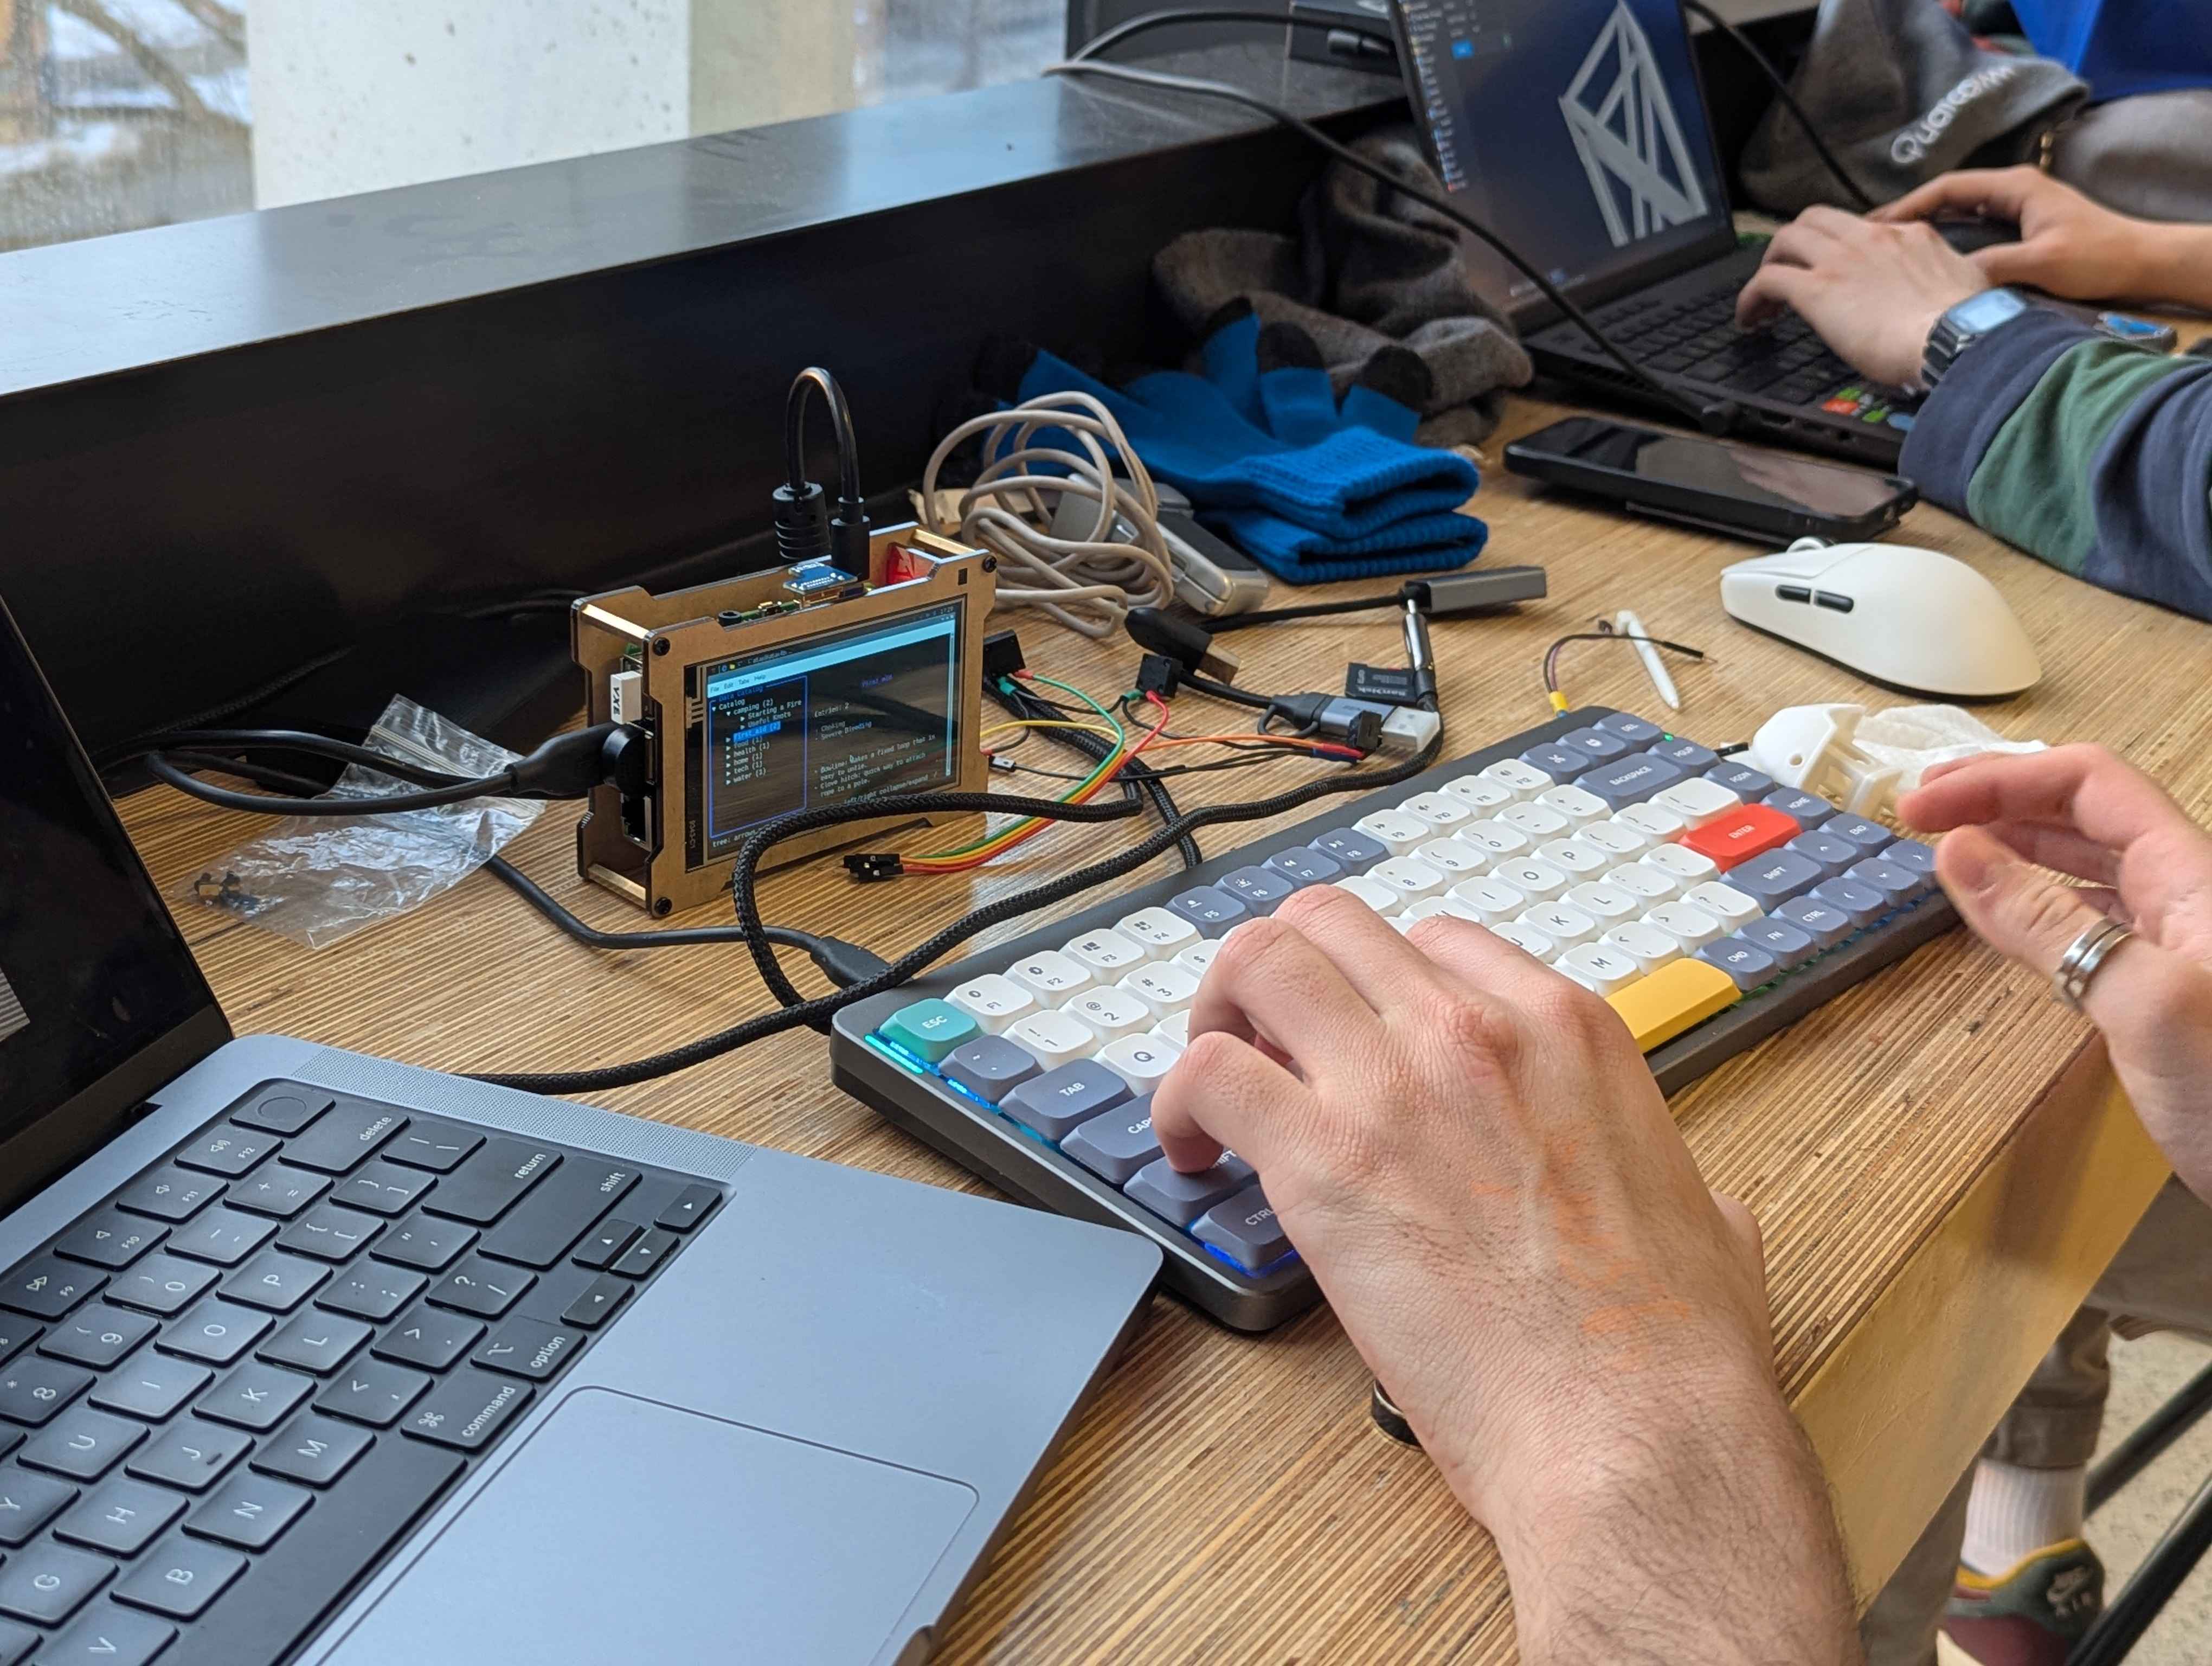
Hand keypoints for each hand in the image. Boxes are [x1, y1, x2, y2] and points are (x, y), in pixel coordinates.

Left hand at [1151, 889, 1856, 1662]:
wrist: (1634, 1431)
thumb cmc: (1672, 1351)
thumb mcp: (1710, 1220)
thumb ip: (1679, 1183)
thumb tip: (1693, 1206)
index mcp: (1566, 1029)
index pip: (1434, 941)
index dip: (1379, 988)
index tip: (1356, 1041)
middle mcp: (1474, 1028)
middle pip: (1331, 924)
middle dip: (1285, 971)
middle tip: (1264, 1041)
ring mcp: (1394, 1083)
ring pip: (1259, 962)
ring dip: (1220, 1011)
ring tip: (1213, 1084)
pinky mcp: (1320, 1159)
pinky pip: (1208, 1074)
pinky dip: (1179, 1101)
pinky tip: (1189, 1152)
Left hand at [1736, 206, 1988, 387]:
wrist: (1959, 339)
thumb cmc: (1969, 327)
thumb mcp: (1967, 285)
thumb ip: (1948, 278)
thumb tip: (1950, 291)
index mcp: (1910, 236)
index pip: (1864, 228)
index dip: (1841, 247)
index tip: (1836, 270)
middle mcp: (1872, 238)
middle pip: (1816, 219)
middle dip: (1796, 243)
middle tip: (1789, 272)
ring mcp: (1842, 260)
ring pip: (1787, 239)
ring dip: (1770, 263)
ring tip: (1764, 297)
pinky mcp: (1817, 289)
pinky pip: (1767, 280)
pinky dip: (1750, 297)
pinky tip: (1748, 318)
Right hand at [1872, 167, 2167, 303]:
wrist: (2141, 260)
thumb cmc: (2098, 256)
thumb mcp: (2041, 263)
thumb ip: (1992, 266)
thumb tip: (1946, 278)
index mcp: (2015, 186)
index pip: (1949, 188)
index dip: (1909, 205)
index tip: (1875, 225)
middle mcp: (2014, 189)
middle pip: (1949, 195)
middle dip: (1909, 213)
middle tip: (1871, 236)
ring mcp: (2019, 205)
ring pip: (1960, 210)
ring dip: (1926, 225)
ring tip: (1891, 246)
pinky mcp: (2023, 225)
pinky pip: (1973, 225)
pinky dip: (1946, 235)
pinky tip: (1928, 255)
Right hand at [1901, 747, 2211, 1200]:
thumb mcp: (2143, 1003)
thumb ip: (2048, 924)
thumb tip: (1957, 851)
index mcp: (2192, 875)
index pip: (2089, 783)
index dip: (2001, 779)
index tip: (1921, 807)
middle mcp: (2186, 896)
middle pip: (2086, 813)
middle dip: (2000, 798)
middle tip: (1919, 814)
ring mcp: (2176, 944)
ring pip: (2087, 865)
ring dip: (2014, 844)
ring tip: (1950, 850)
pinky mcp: (2161, 991)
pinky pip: (2091, 919)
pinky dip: (2034, 903)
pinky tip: (2004, 917)